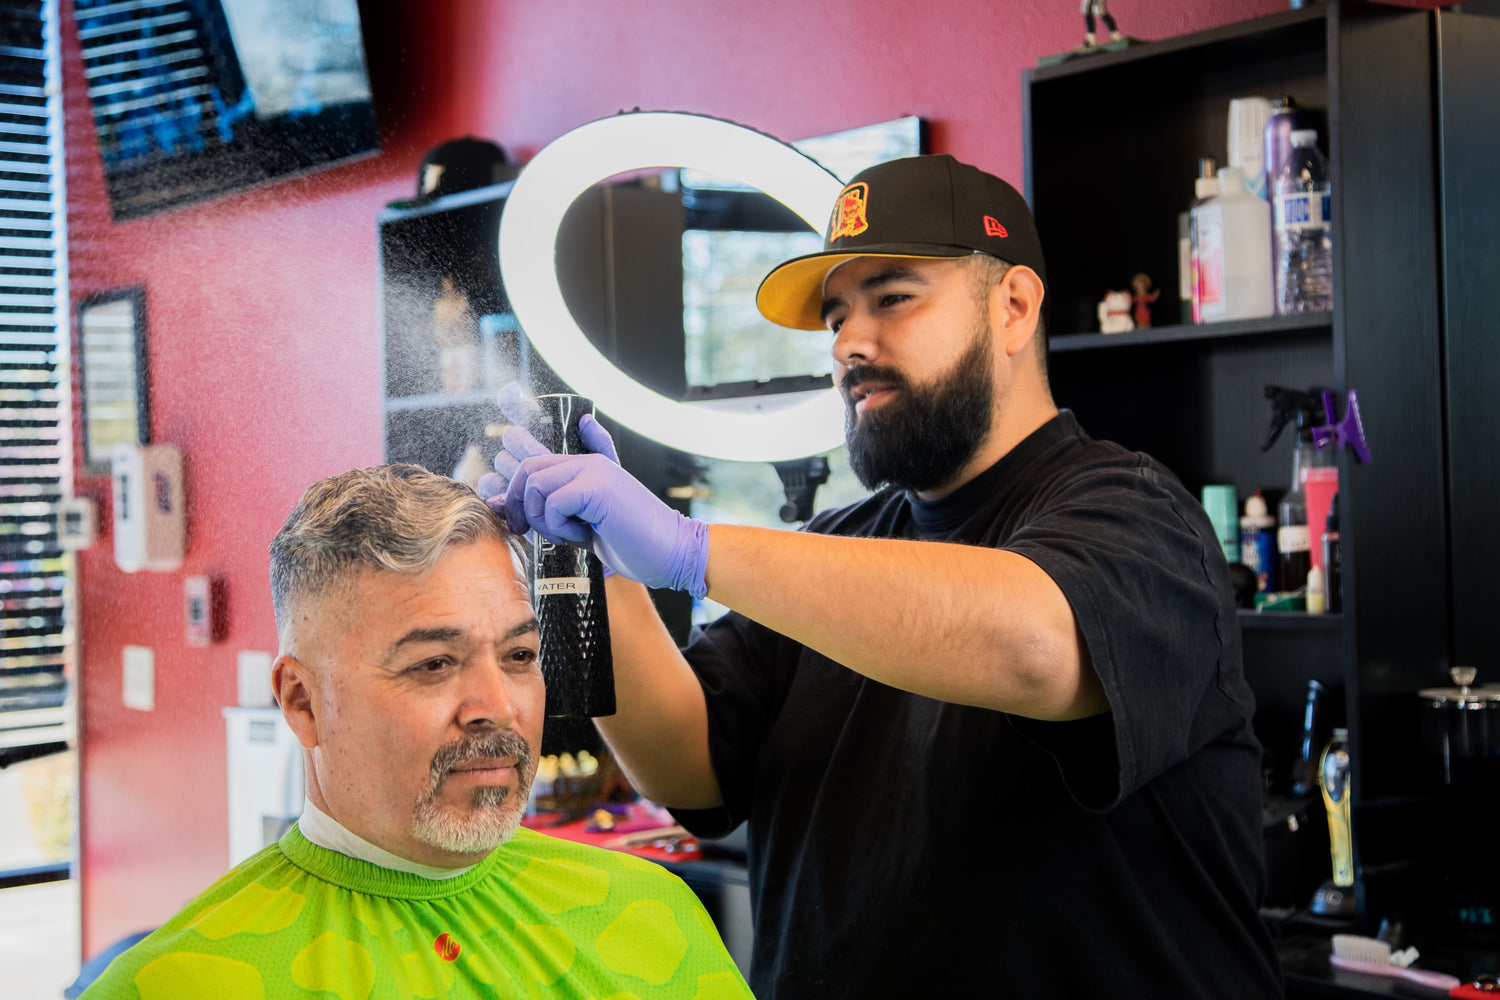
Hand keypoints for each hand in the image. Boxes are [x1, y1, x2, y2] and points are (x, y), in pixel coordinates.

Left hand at [480, 384, 708, 597]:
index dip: (512, 485)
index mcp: (585, 467)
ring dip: (544, 519)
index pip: (534, 460)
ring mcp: (594, 470)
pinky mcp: (598, 486)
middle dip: (519, 504)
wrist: (669, 553)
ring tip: (568, 534)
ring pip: (536, 485)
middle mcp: (588, 461)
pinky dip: (560, 526)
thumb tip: (497, 502)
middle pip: (528, 470)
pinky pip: (555, 502)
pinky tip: (583, 535)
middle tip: (527, 531)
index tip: (507, 514)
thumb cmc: (629, 544)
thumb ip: (549, 511)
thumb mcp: (580, 526)